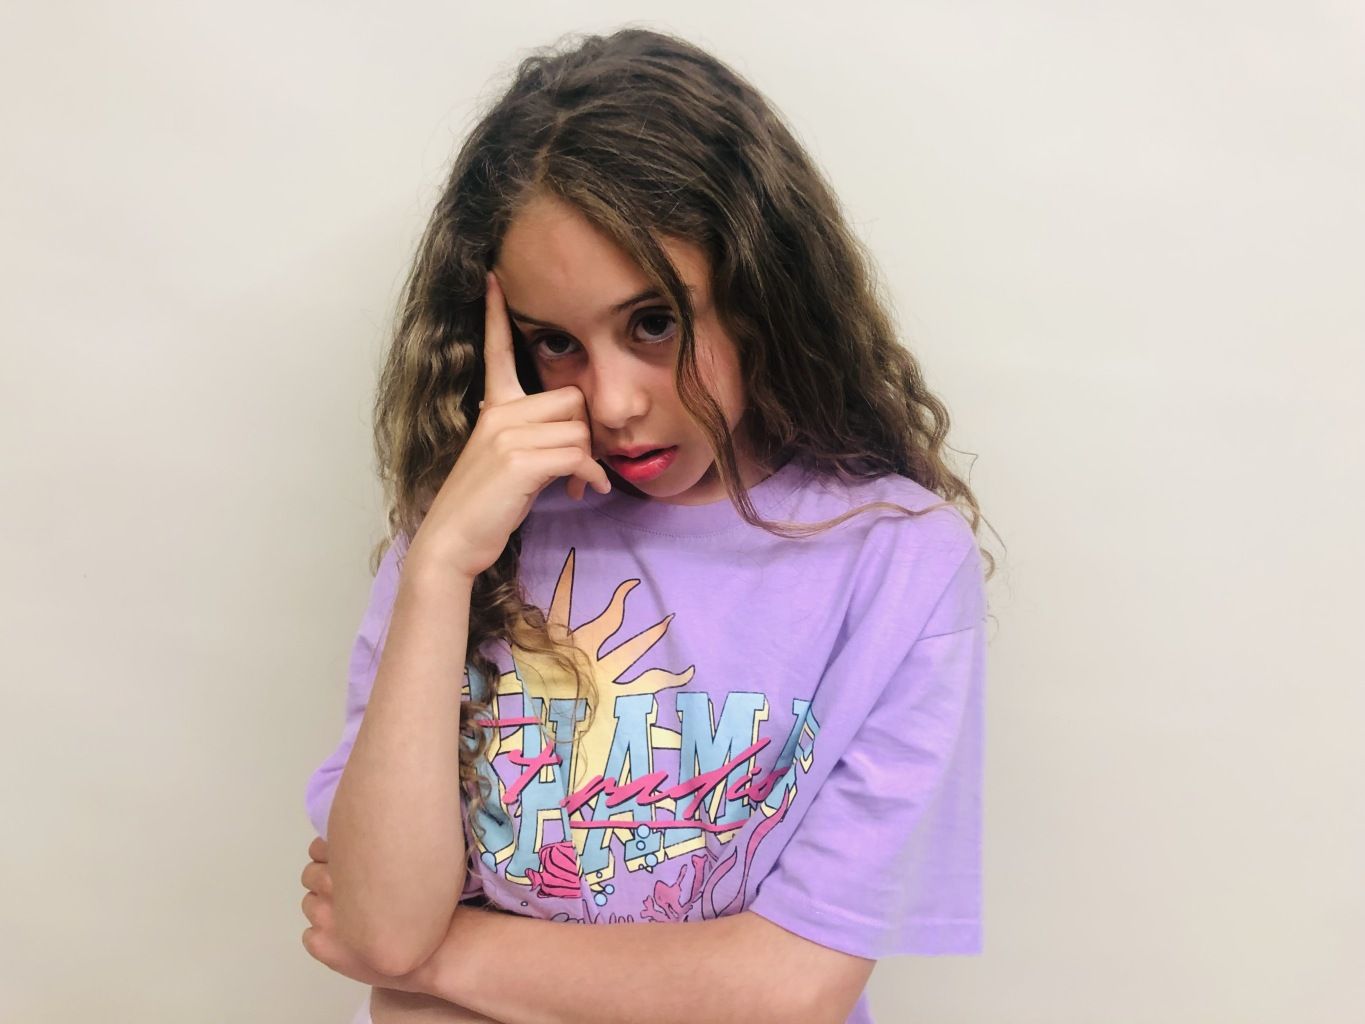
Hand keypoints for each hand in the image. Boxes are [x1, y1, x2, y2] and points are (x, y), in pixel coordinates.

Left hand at [300, 835, 423, 992]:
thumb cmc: (427, 905)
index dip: (331, 855)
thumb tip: (365, 839)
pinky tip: (347, 939)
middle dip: (325, 879)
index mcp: (351, 859)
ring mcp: (323, 916)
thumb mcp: (411, 863)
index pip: (318, 848)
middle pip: (310, 874)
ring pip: (309, 904)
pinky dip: (323, 936)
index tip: (345, 864)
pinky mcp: (321, 945)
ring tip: (349, 917)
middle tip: (347, 891)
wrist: (433, 949)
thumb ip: (381, 851)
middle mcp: (330, 884)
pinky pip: (309, 936)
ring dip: (323, 907)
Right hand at [408, 270, 611, 579]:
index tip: (493, 277)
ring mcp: (507, 435)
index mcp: (492, 408)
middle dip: (586, 431)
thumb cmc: (483, 508)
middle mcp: (498, 414)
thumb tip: (576, 445)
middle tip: (586, 463)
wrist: (452, 543)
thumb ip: (531, 438)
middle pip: (571, 397)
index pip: (496, 351)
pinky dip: (590, 475)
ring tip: (582, 484)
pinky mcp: (519, 460)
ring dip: (591, 460)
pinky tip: (586, 491)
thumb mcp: (504, 462)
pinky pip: (577, 454)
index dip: (495, 314)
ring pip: (579, 428)